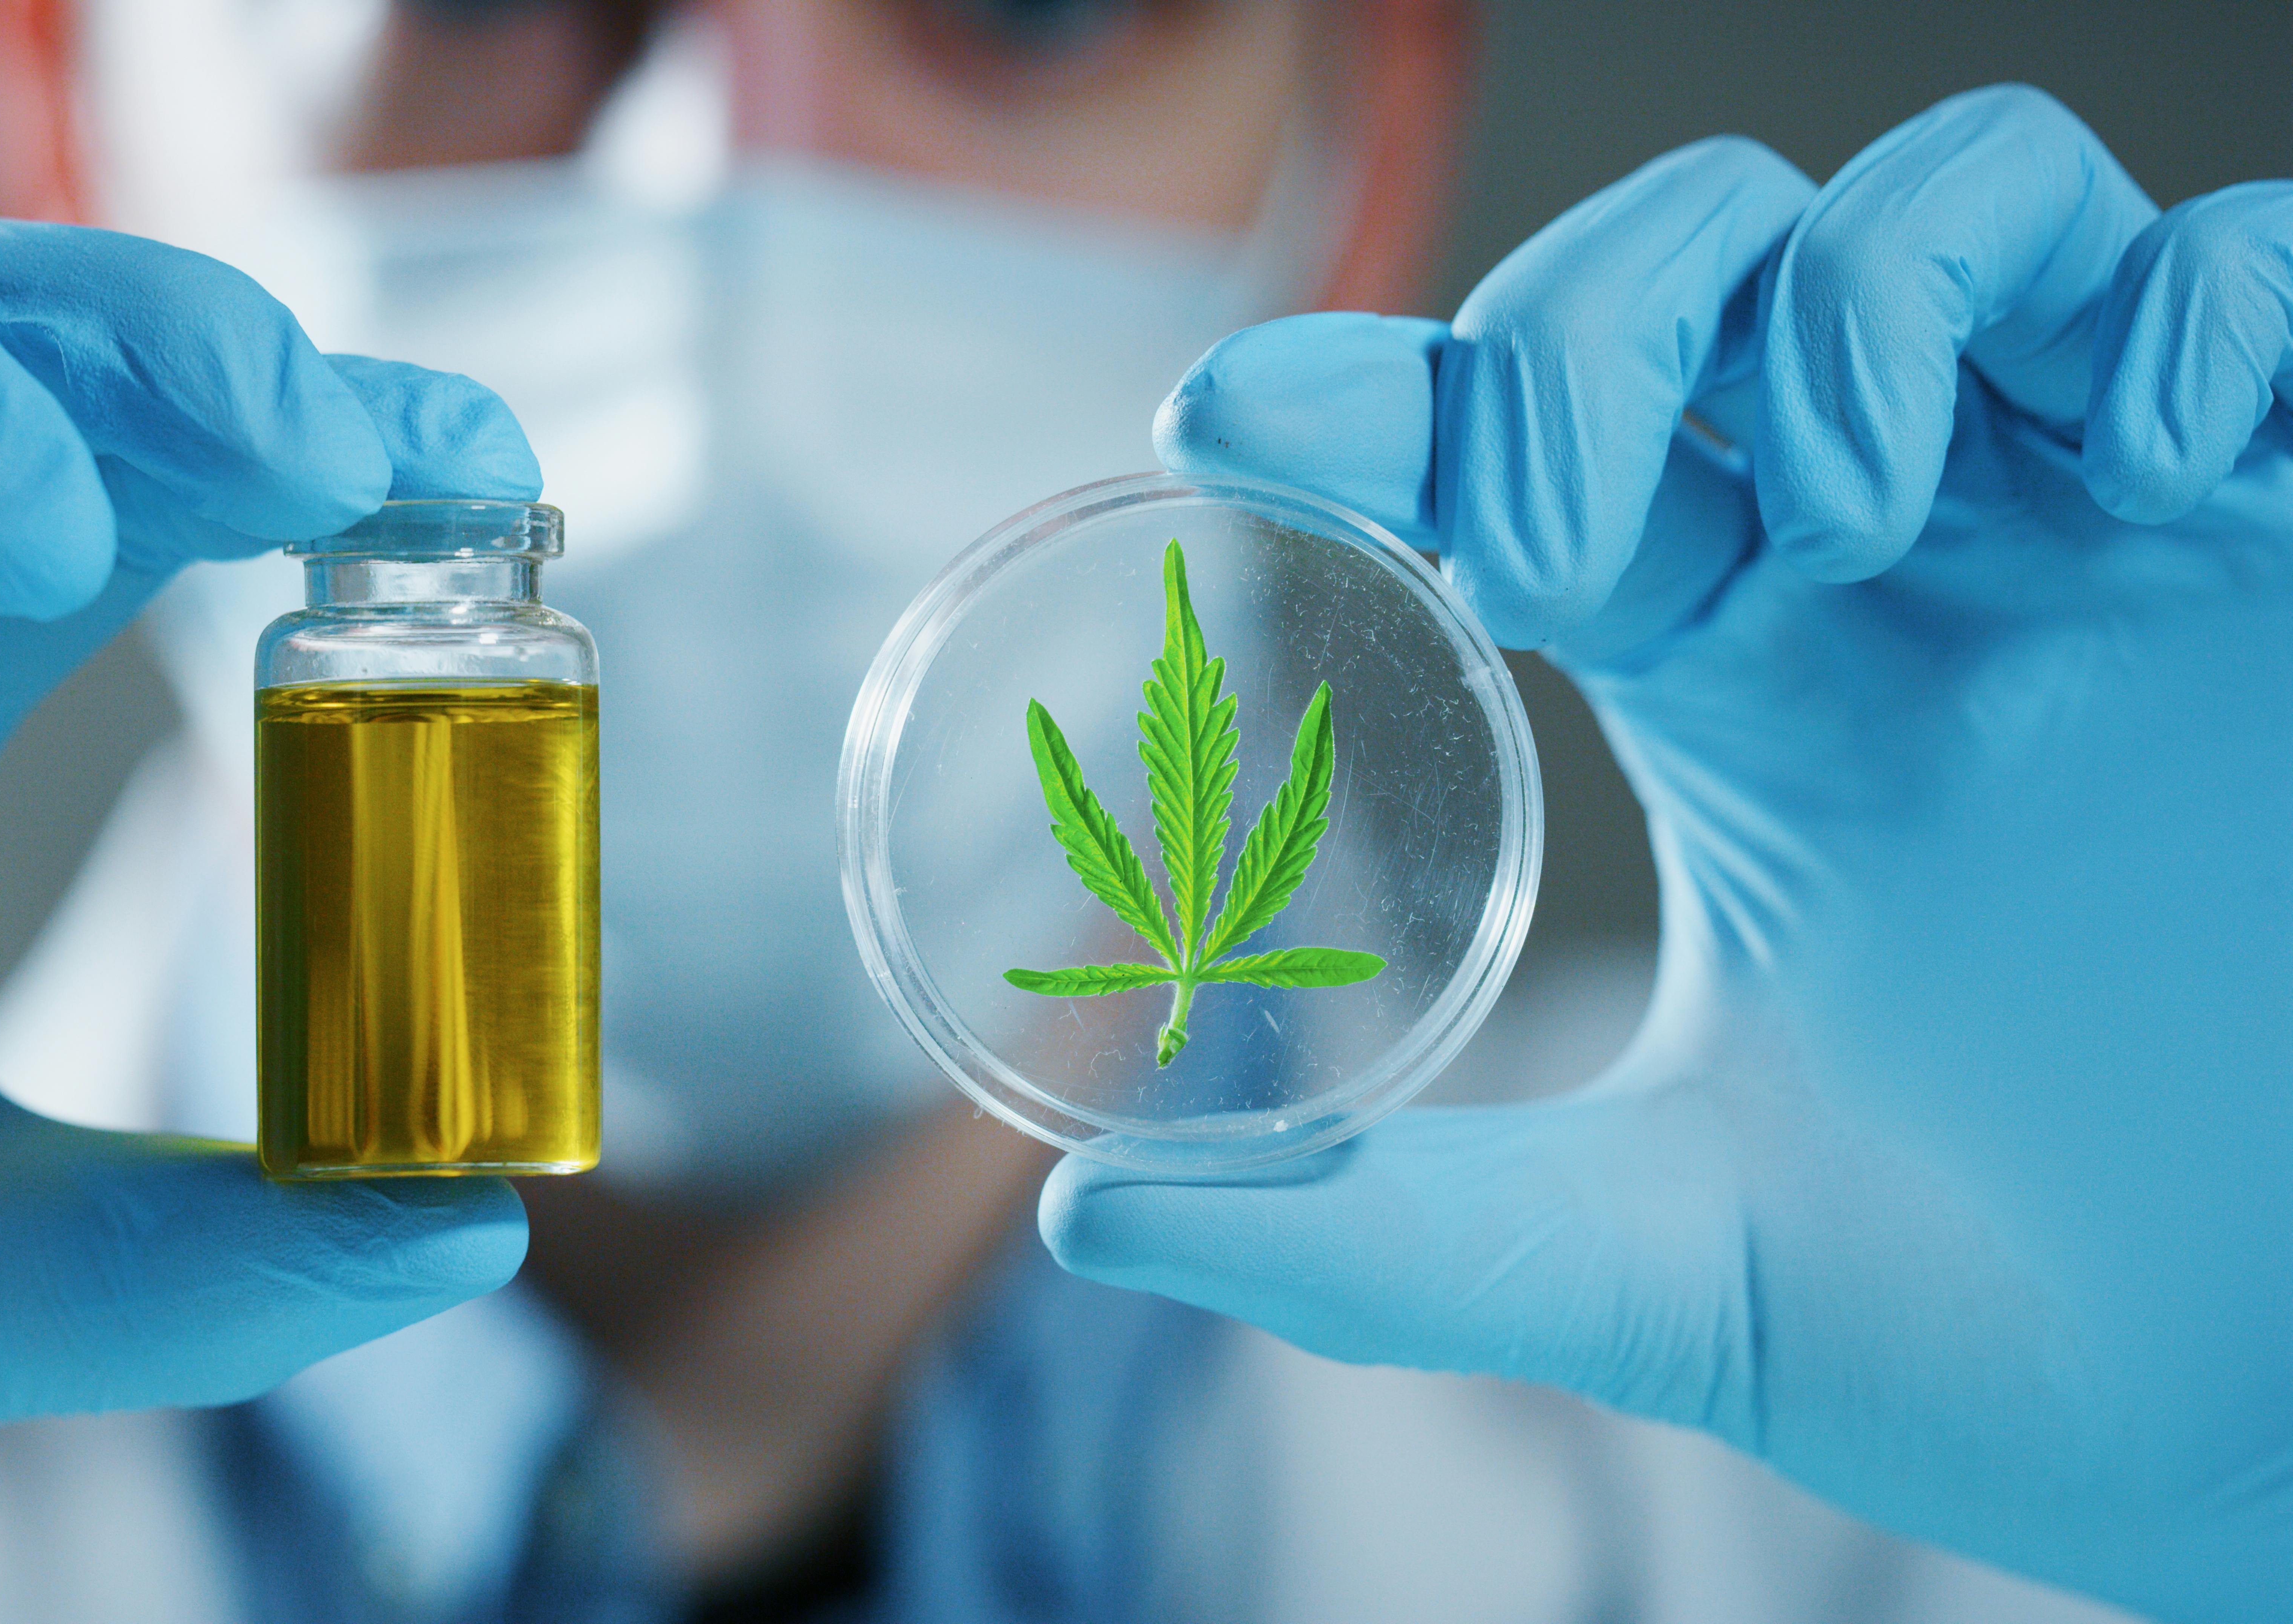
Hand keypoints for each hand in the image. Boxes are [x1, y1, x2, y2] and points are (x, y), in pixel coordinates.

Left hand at [1045, 86, 2292, 1618]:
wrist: (2284, 1411)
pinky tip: (2164, 451)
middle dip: (1586, 327)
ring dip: (1858, 294)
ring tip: (1843, 505)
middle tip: (1534, 538)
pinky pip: (2274, 284)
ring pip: (1972, 204)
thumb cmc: (2013, 1321)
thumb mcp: (1673, 1268)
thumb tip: (1084, 1217)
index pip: (1525, 453)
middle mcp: (1924, 569)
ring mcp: (2135, 530)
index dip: (1372, 392)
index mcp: (1752, 684)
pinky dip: (2204, 308)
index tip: (1222, 423)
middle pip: (1711, 268)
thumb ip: (1391, 1236)